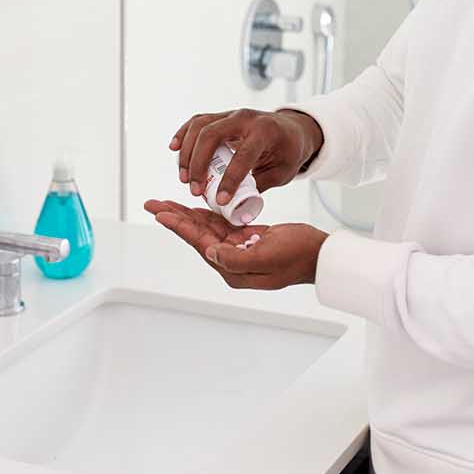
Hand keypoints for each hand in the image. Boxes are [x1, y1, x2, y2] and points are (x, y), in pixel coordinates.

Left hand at [143, 200, 327, 290]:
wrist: (320, 255)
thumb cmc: (298, 256)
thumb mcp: (268, 258)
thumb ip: (236, 259)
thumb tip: (209, 253)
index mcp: (233, 269)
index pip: (199, 243)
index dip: (179, 226)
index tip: (160, 213)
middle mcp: (231, 261)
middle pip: (196, 235)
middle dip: (174, 218)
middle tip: (152, 204)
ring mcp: (238, 250)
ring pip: (205, 229)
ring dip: (186, 215)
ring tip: (165, 204)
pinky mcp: (246, 239)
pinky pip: (220, 225)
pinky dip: (206, 214)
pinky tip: (194, 205)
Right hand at [169, 108, 323, 204]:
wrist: (292, 129)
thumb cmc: (288, 152)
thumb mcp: (282, 172)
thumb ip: (258, 186)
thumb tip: (233, 206)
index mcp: (265, 132)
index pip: (243, 155)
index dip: (230, 179)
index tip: (220, 200)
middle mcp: (245, 118)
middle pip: (212, 135)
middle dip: (198, 164)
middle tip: (194, 189)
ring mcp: (231, 114)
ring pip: (200, 126)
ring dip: (187, 152)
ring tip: (184, 178)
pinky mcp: (221, 116)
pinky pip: (197, 121)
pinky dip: (183, 134)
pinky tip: (174, 149)